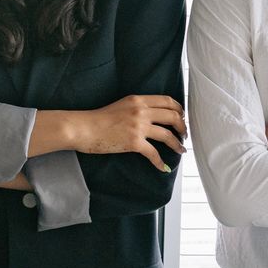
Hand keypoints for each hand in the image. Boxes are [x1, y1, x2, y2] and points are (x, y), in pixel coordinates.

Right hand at [68, 94, 186, 171]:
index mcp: (138, 100)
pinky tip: (163, 167)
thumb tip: (151, 116)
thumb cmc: (98, 118)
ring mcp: (138, 127)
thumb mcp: (121, 105)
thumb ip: (137, 107)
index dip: (179, 110)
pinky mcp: (134, 143)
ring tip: (180, 149)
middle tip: (184, 134)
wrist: (83, 128)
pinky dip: (160, 162)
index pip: (167, 101)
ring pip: (167, 135)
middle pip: (173, 117)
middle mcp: (141, 111)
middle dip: (182, 127)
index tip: (181, 117)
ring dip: (177, 144)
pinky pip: (154, 153)